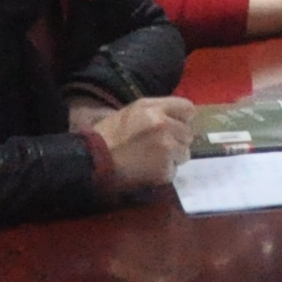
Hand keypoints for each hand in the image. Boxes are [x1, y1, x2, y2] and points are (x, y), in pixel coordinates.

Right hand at [82, 95, 199, 193]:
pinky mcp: (164, 169)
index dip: (183, 119)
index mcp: (154, 108)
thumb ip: (158, 111)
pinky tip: (147, 170)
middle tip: (158, 146)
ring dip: (172, 158)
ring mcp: (166, 148)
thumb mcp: (132, 111)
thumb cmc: (109, 135)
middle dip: (177, 141)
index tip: (176, 126)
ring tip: (151, 159)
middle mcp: (163, 125)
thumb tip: (180, 117)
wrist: (92, 160)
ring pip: (184, 153)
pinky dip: (163, 173)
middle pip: (188, 134)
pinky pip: (174, 170)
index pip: (188, 109)